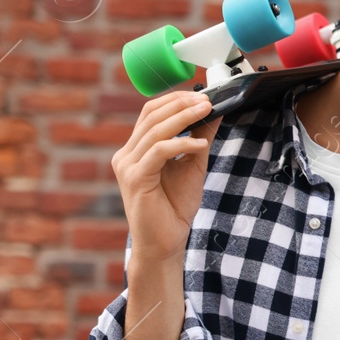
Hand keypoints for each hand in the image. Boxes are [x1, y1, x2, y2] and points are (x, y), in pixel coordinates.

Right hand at [111, 92, 219, 262]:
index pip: (151, 112)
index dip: (175, 99)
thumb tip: (213, 113)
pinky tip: (200, 144)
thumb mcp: (192, 165)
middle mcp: (126, 155)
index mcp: (136, 150)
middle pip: (151, 115)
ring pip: (154, 130)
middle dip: (181, 104)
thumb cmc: (174, 208)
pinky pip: (158, 151)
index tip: (202, 95)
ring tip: (207, 112)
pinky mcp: (135, 179)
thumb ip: (199, 139)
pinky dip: (181, 143)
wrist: (164, 243)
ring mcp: (127, 166)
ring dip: (184, 117)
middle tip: (208, 100)